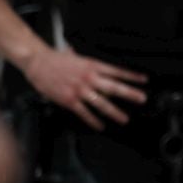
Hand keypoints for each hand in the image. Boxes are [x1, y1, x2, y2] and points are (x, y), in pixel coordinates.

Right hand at [22, 46, 146, 129]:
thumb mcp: (79, 56)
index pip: (117, 71)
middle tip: (142, 99)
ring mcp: (79, 90)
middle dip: (129, 93)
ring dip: (114, 111)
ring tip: (125, 118)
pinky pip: (84, 113)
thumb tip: (104, 64)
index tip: (144, 80)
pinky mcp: (69, 100)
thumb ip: (92, 63)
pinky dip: (93, 121)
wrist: (38, 62)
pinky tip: (101, 126)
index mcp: (92, 65)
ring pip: (101, 103)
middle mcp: (88, 78)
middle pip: (113, 87)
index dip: (131, 76)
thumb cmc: (58, 59)